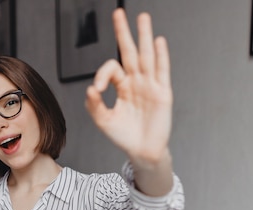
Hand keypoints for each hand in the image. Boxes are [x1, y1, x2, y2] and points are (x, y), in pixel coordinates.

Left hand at [86, 9, 172, 168]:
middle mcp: (136, 82)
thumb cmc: (124, 136)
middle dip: (124, 33)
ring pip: (146, 56)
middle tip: (118, 13)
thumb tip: (90, 89)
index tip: (97, 89)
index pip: (112, 69)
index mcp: (122, 86)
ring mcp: (150, 86)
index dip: (102, 74)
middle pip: (130, 52)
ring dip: (144, 36)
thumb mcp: (103, 121)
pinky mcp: (162, 94)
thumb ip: (94, 106)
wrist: (142, 151)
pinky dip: (160, 56)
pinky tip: (158, 42)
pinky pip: (161, 71)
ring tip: (142, 17)